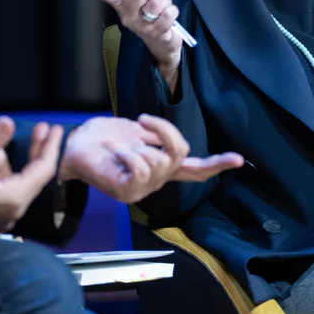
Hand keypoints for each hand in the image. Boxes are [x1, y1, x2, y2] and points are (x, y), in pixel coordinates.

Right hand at [0, 118, 62, 237]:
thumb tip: (9, 122)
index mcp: (11, 199)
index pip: (43, 170)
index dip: (51, 147)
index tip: (57, 129)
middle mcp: (11, 212)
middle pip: (33, 176)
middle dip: (37, 150)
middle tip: (42, 128)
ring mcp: (1, 217)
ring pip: (15, 181)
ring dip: (9, 160)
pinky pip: (4, 190)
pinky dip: (0, 173)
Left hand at [61, 114, 242, 204]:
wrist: (73, 146)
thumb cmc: (102, 138)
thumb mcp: (136, 131)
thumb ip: (158, 137)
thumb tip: (172, 140)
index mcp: (161, 167)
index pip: (194, 169)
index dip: (217, 164)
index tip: (239, 159)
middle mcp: (156, 181)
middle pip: (178, 154)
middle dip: (162, 131)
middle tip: (142, 122)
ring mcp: (142, 189)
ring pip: (159, 160)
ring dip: (138, 143)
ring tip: (118, 145)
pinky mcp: (126, 192)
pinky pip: (140, 168)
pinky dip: (129, 154)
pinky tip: (116, 154)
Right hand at [79, 0, 183, 91]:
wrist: (163, 44)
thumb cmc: (152, 15)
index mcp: (123, 5)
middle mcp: (129, 16)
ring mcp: (142, 26)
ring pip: (158, 2)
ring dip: (167, 0)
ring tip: (165, 7)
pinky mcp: (157, 33)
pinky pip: (169, 13)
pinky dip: (173, 10)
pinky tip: (170, 17)